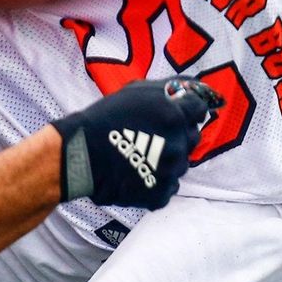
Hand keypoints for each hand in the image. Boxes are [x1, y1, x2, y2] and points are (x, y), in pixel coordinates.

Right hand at [52, 77, 220, 208]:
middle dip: (177, 134)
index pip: (199, 109)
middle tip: (153, 134)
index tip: (176, 112)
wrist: (81, 156)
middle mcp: (178, 144)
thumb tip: (191, 88)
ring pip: (180, 163)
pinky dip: (157, 180)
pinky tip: (138, 172)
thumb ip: (167, 89)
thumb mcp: (136, 91)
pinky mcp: (161, 193)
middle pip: (192, 137)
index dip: (188, 109)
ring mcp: (171, 171)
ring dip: (167, 158)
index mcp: (174, 116)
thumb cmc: (104, 118)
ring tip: (142, 154)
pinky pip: (169, 185)